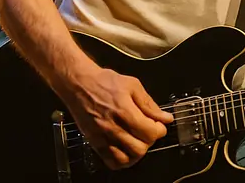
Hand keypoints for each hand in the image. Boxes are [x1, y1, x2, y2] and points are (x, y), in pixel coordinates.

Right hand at [58, 67, 173, 169]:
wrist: (79, 84)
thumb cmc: (104, 82)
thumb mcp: (132, 85)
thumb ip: (149, 104)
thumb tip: (165, 118)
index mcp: (124, 111)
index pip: (149, 132)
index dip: (159, 130)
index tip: (159, 124)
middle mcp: (112, 127)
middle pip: (140, 148)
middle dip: (150, 141)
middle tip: (149, 131)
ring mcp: (102, 137)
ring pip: (127, 158)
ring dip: (138, 152)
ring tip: (139, 140)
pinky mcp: (95, 142)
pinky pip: (111, 161)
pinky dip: (123, 160)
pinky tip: (127, 149)